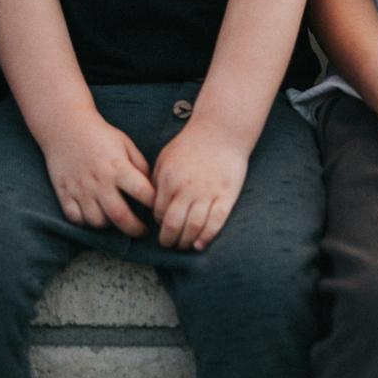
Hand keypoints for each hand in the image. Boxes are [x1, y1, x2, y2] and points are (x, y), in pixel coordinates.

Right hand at [40, 110, 155, 235]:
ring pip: (97, 221)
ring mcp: (80, 189)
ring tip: (115, 219)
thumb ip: (140, 166)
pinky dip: (85, 221)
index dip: (155, 205)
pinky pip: (76, 219)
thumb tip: (152, 189)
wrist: (65, 126)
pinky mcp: (64, 193)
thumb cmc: (100, 135)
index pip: (143, 193)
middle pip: (120, 216)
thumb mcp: (126, 144)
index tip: (158, 209)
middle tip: (142, 231)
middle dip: (135, 229)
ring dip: (109, 224)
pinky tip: (93, 214)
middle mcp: (100, 181)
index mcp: (118, 167)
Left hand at [152, 114, 247, 250]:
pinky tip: (200, 244)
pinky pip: (215, 222)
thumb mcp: (166, 158)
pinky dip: (206, 237)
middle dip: (168, 240)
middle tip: (169, 244)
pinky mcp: (226, 196)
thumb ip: (158, 180)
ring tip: (184, 246)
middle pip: (173, 224)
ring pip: (193, 228)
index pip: (158, 212)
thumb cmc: (191, 144)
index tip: (162, 226)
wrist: (220, 131)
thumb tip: (152, 203)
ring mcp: (207, 193)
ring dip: (186, 242)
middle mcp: (186, 189)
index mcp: (169, 180)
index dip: (159, 224)